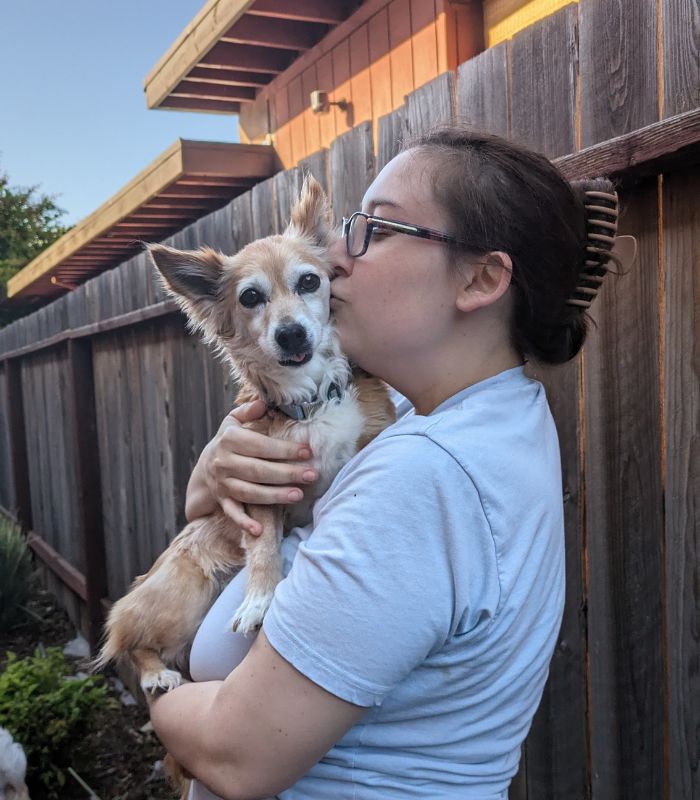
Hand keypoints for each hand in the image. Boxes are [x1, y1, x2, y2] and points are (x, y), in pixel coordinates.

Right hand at [202, 400, 317, 534]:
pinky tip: (258, 530)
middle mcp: (223, 462)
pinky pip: (232, 513)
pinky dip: (244, 522)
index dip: (285, 449)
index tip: (308, 452)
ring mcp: (222, 483)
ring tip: (298, 495)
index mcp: (229, 439)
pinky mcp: (222, 500)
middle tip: (312, 475)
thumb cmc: (230, 440)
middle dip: (287, 473)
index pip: (261, 445)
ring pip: (250, 492)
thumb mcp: (234, 421)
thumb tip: (264, 403)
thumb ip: (249, 411)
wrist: (206, 465)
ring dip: (275, 496)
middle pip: (258, 470)